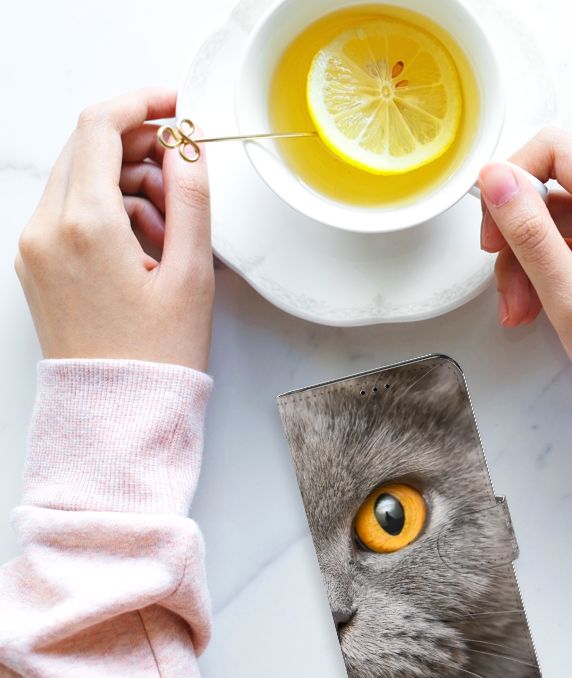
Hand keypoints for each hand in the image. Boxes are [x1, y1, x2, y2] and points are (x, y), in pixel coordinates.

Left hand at [15, 88, 213, 371]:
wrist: (117, 412)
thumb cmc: (157, 354)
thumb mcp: (192, 273)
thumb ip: (192, 198)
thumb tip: (188, 147)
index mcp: (85, 225)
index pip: (100, 127)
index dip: (143, 103)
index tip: (177, 105)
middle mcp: (47, 229)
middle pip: (88, 147)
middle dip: (141, 147)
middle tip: (185, 173)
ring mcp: (35, 246)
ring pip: (81, 178)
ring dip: (129, 182)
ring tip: (173, 228)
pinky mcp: (37, 263)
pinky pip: (72, 210)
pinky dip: (110, 209)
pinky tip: (147, 244)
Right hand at [478, 128, 571, 426]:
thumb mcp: (571, 301)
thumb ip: (529, 233)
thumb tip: (494, 177)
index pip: (558, 149)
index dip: (513, 179)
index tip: (492, 228)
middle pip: (557, 182)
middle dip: (519, 230)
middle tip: (502, 279)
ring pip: (561, 214)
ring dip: (529, 257)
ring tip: (520, 309)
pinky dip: (550, 267)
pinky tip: (537, 306)